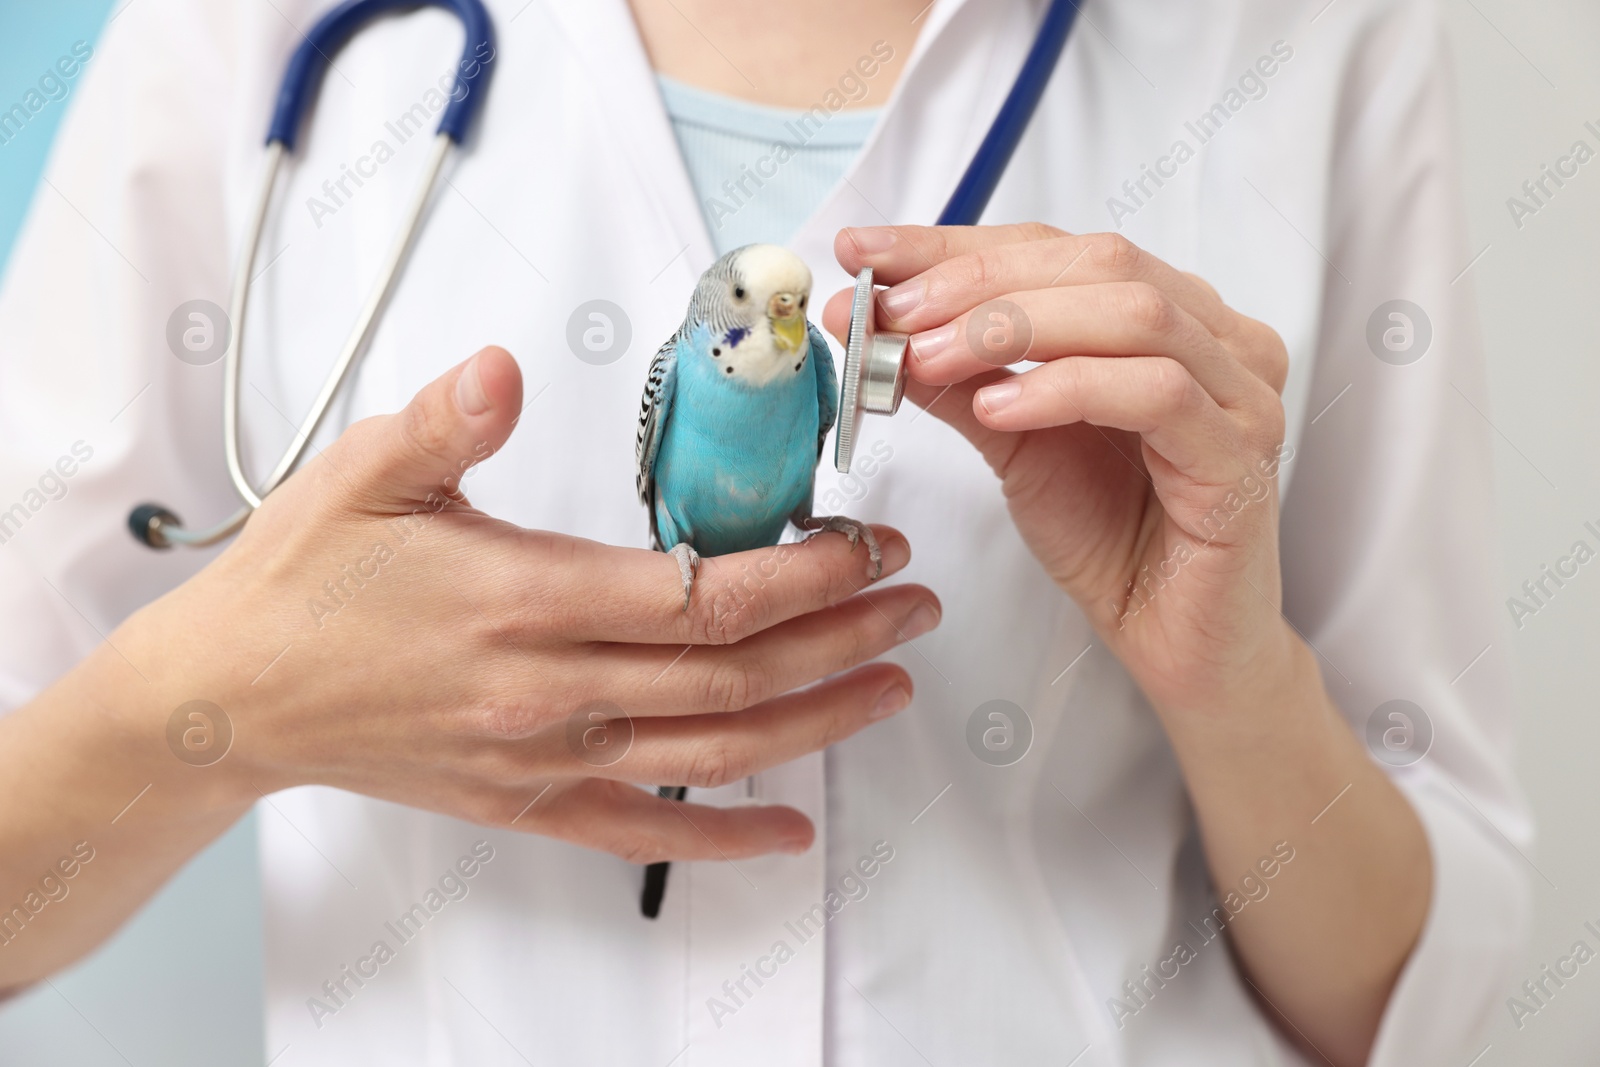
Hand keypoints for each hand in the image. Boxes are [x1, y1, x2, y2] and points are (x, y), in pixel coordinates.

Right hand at [120, 346, 937, 863]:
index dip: (804, 574)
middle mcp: (547, 690)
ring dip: (816, 722)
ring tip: (891, 685)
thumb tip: (504, 368)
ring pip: (710, 751)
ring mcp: (540, 757)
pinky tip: (790, 831)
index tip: (870, 545)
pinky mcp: (524, 803)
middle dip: (841, 636)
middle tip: (914, 603)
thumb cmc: (303, 581)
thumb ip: (449, 422)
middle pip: (732, 675)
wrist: (233, 696)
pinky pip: (641, 833)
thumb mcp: (364, 473)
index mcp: (523, 599)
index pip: (702, 595)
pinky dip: (723, 835)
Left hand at [826, 225, 1289, 715]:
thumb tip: (875, 320)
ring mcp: (1241, 394)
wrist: (1171, 641)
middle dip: (979, 279)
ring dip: (1013, 327)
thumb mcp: (1011, 439)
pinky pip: (1157, 395)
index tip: (865, 252)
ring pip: (1132, 314)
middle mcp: (1218, 338)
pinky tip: (1000, 411)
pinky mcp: (1242, 459)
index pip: (1055, 249)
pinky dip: (1068, 389)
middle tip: (894, 311)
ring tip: (928, 359)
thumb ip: (958, 376)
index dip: (956, 243)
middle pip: (1098, 263)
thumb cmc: (1106, 534)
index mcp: (1169, 314)